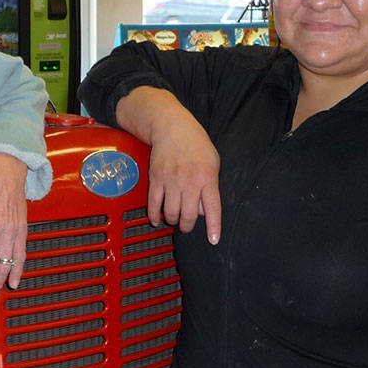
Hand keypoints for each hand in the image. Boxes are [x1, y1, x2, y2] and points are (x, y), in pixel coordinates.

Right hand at [117, 88, 220, 241]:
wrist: (171, 126)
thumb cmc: (195, 144)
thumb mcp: (212, 162)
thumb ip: (210, 187)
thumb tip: (203, 212)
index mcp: (207, 177)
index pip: (212, 208)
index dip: (213, 226)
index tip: (213, 240)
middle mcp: (190, 181)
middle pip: (189, 215)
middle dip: (188, 226)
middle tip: (187, 226)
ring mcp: (171, 180)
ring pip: (171, 213)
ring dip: (173, 220)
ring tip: (175, 219)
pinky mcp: (155, 179)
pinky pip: (154, 204)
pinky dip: (154, 216)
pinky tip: (156, 219)